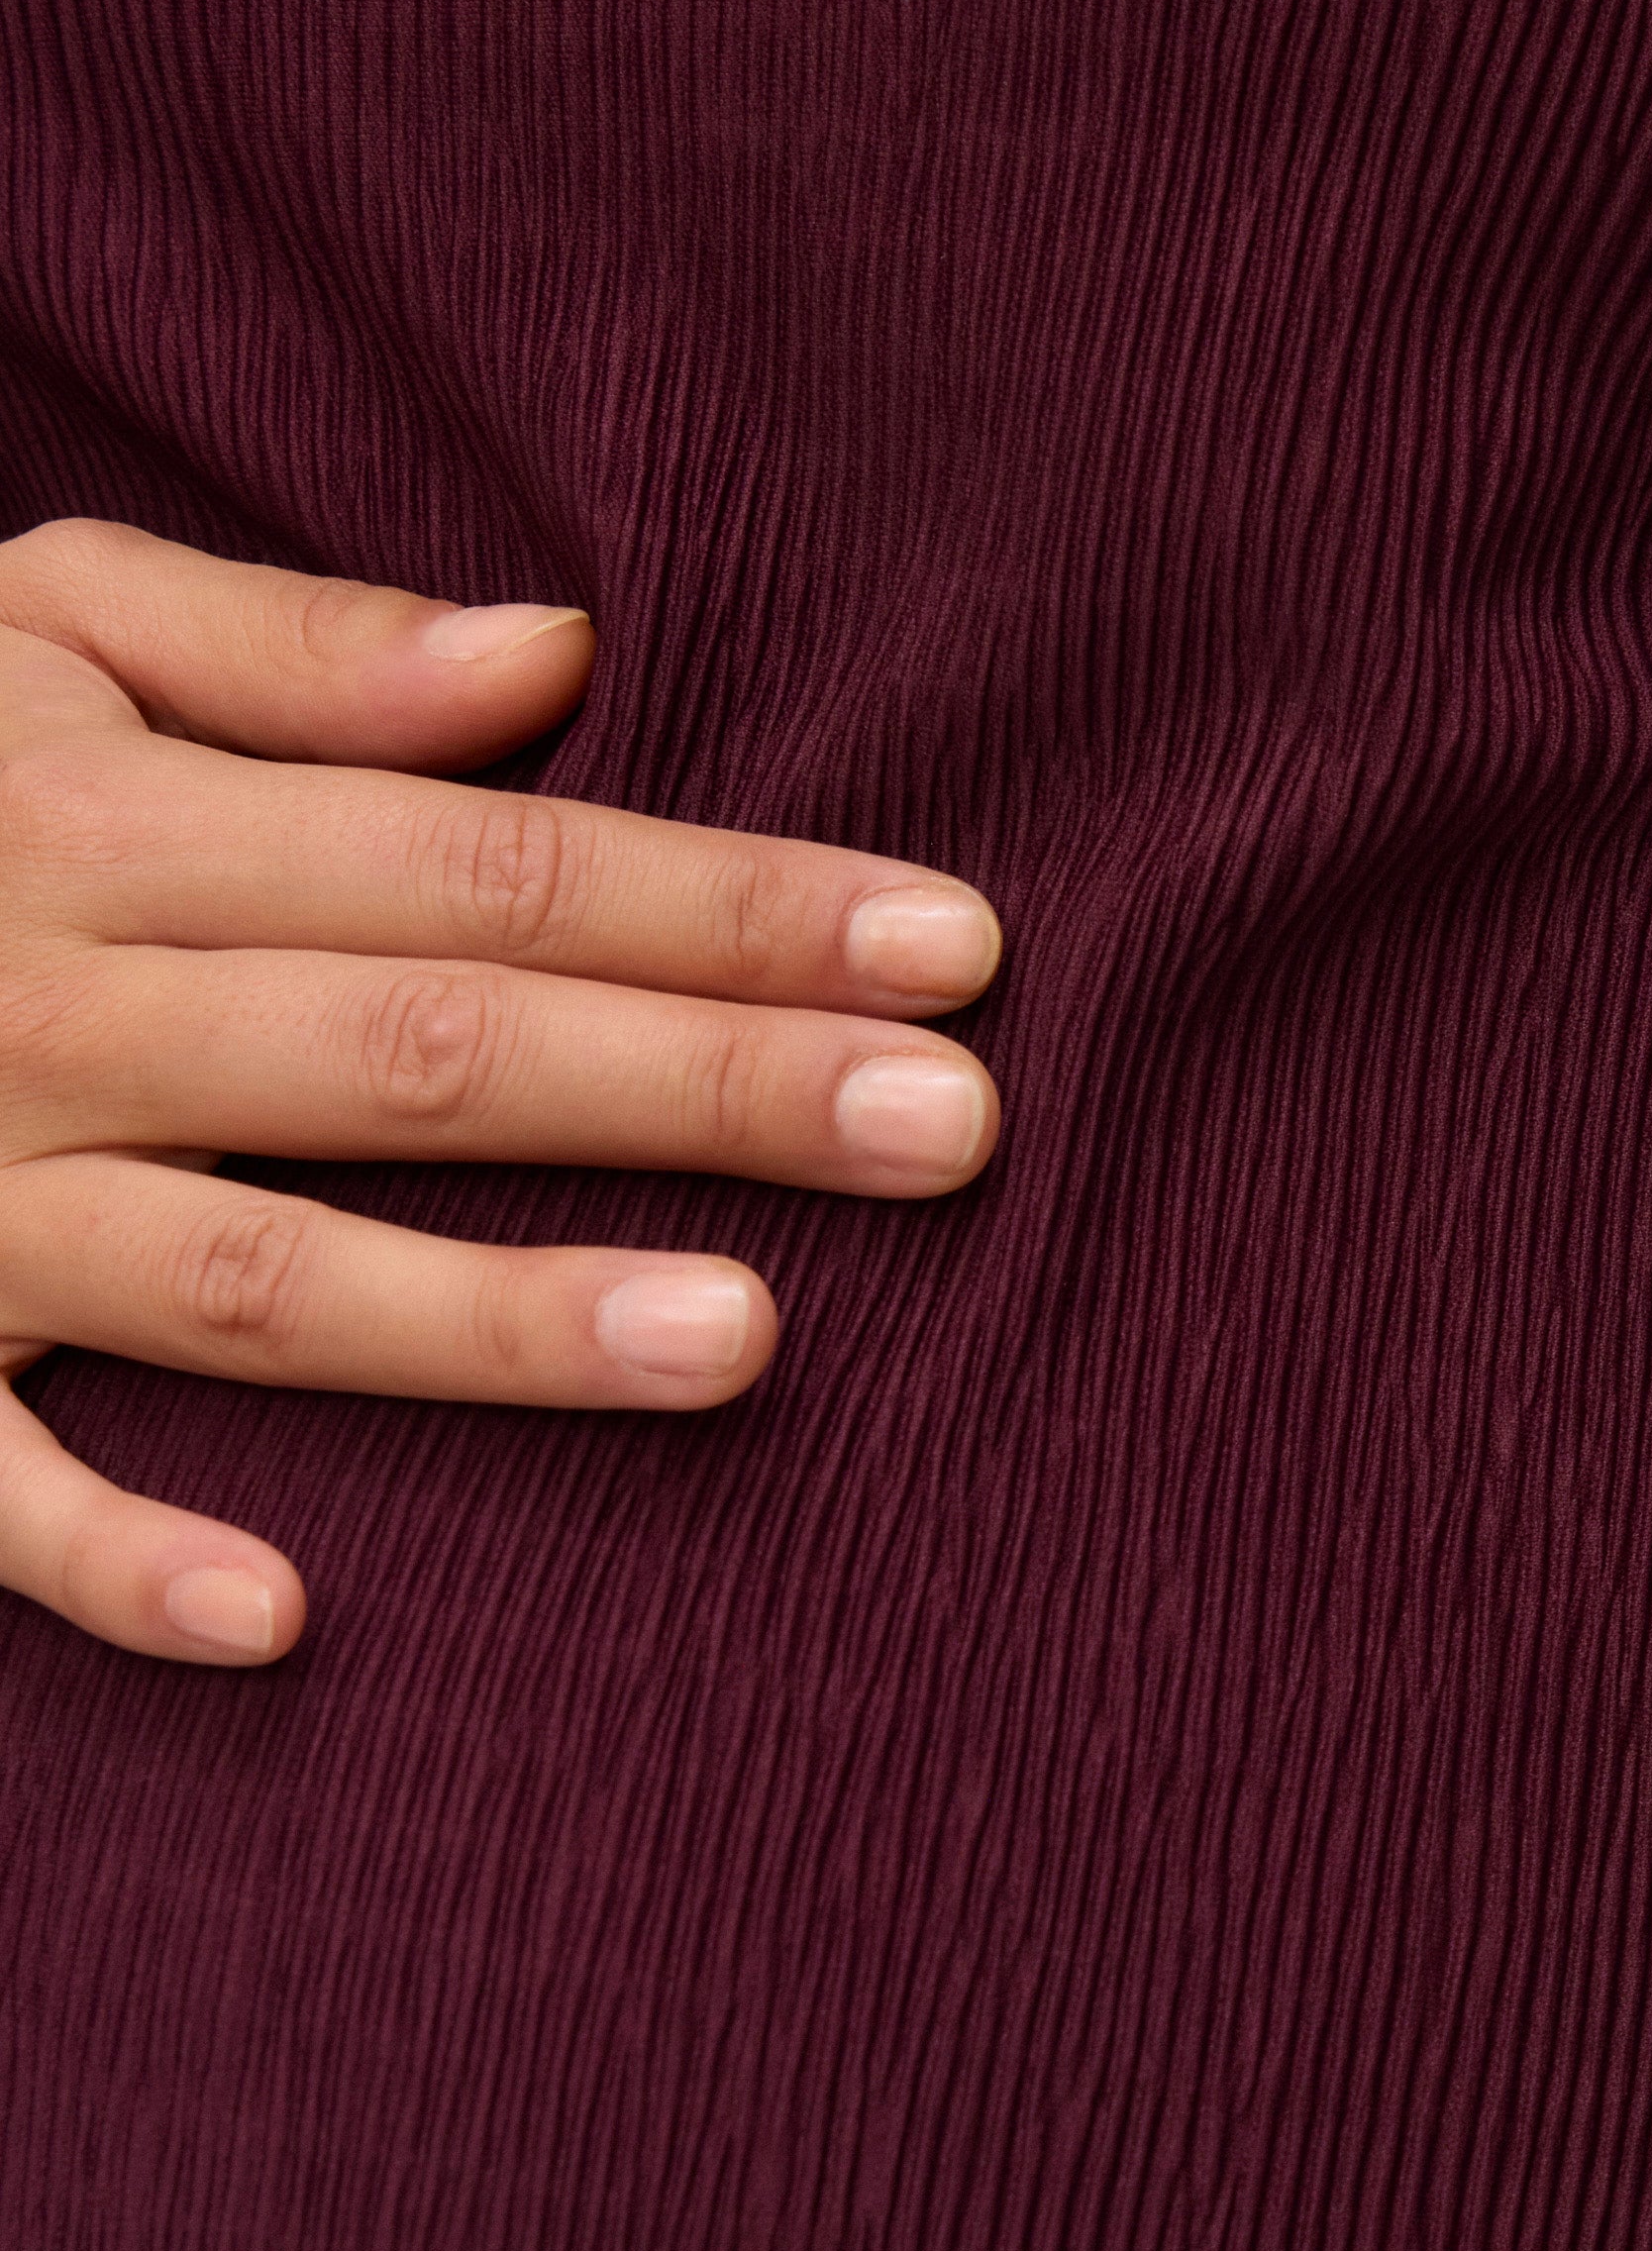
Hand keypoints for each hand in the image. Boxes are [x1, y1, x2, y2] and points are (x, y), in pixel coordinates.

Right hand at [0, 515, 1009, 1664]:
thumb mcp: (7, 630)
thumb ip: (277, 651)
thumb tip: (554, 651)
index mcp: (107, 822)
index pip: (485, 860)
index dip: (730, 903)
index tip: (954, 943)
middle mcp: (52, 1010)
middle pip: (425, 1052)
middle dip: (700, 1087)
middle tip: (958, 1125)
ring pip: (255, 1271)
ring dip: (495, 1317)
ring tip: (746, 1341)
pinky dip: (110, 1558)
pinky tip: (283, 1620)